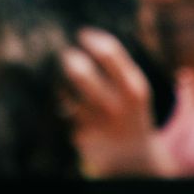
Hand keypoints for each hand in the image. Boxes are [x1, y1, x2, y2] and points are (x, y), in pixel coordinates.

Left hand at [60, 28, 169, 177]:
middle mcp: (116, 106)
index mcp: (133, 88)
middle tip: (64, 54)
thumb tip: (86, 34)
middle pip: (81, 73)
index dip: (90, 39)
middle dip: (67, 59)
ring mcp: (97, 123)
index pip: (109, 53)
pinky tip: (60, 101)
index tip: (80, 34)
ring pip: (66, 94)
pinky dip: (58, 103)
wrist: (133, 160)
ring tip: (59, 77)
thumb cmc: (131, 113)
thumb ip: (118, 65)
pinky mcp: (80, 137)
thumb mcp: (135, 89)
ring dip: (58, 82)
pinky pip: (61, 112)